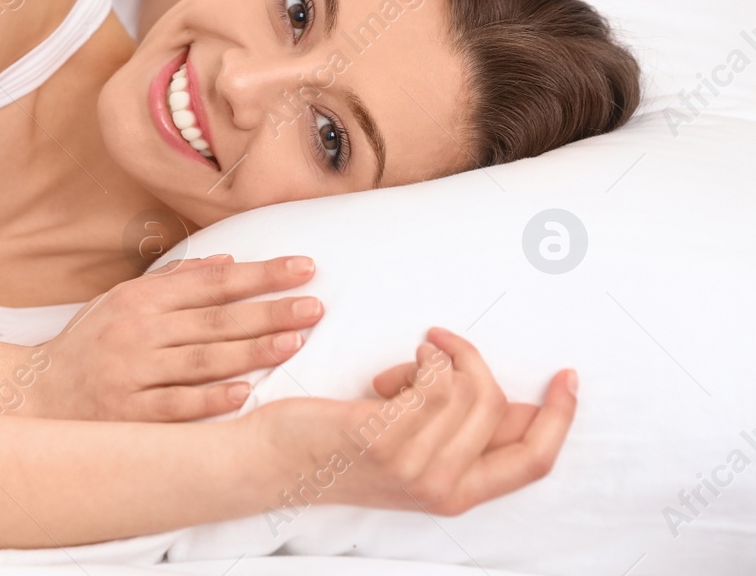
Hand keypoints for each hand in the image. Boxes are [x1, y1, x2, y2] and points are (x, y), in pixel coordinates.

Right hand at [27, 254, 321, 421]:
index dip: (260, 274)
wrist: (36, 396)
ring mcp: (134, 374)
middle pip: (216, 320)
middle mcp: (137, 331)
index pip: (212, 282)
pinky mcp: (130, 414)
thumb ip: (172, 281)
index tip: (303, 268)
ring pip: (203, 360)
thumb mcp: (119, 300)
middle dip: (270, 311)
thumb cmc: (88, 346)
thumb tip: (225, 261)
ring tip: (295, 343)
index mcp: (140, 299)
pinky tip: (244, 392)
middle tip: (314, 306)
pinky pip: (177, 406)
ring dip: (252, 352)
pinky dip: (211, 399)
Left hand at [256, 327, 577, 515]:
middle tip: (440, 342)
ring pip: (465, 388)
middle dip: (473, 360)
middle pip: (499, 407)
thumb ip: (458, 435)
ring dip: (435, 358)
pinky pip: (432, 381)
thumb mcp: (410, 452)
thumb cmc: (334, 450)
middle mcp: (442, 488)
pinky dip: (418, 361)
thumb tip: (512, 403)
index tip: (566, 377)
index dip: (560, 417)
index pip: (534, 461)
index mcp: (458, 495)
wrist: (272, 464)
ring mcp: (413, 466)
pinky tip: (387, 372)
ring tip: (400, 367)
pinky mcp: (383, 438)